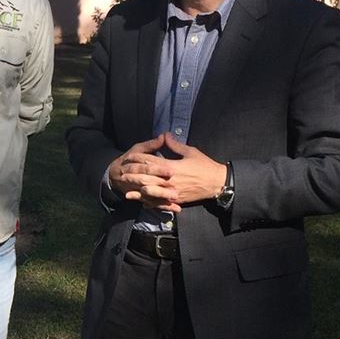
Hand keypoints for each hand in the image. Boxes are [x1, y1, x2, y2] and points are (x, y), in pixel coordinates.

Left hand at [109, 133, 226, 211]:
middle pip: (148, 178)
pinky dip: (151, 203)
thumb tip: (165, 135)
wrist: (217, 183)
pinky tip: (142, 203)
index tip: (129, 157)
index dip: (139, 159)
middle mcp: (170, 180)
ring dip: (139, 193)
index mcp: (173, 167)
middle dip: (134, 176)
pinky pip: (161, 203)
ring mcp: (173, 192)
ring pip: (152, 193)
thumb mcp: (191, 152)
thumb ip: (176, 145)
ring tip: (127, 192)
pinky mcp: (177, 200)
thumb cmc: (205, 166)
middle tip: (122, 175)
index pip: (151, 162)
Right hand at [109, 134, 178, 210]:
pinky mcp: (141, 198)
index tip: (172, 171)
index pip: (146, 167)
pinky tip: (175, 208)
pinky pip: (152, 204)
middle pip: (147, 183)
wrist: (113, 175)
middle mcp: (133, 178)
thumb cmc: (129, 160)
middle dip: (161, 185)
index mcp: (132, 163)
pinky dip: (163, 207)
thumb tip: (163, 136)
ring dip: (162, 197)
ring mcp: (136, 190)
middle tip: (175, 187)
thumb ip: (150, 145)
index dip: (159, 169)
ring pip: (149, 195)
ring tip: (176, 198)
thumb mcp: (138, 149)